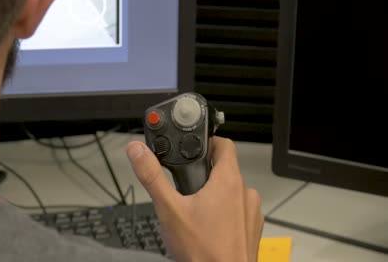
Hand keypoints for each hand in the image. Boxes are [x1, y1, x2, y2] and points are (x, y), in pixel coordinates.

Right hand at [126, 137, 262, 261]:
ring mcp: (251, 211)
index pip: (223, 144)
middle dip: (204, 175)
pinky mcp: (252, 228)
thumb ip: (152, 177)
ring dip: (215, 196)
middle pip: (224, 169)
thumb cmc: (204, 252)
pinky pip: (238, 211)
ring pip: (231, 192)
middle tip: (186, 188)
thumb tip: (138, 152)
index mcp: (228, 181)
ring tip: (196, 213)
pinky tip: (209, 228)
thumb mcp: (169, 210)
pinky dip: (225, 213)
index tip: (194, 147)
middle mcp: (245, 193)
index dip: (207, 141)